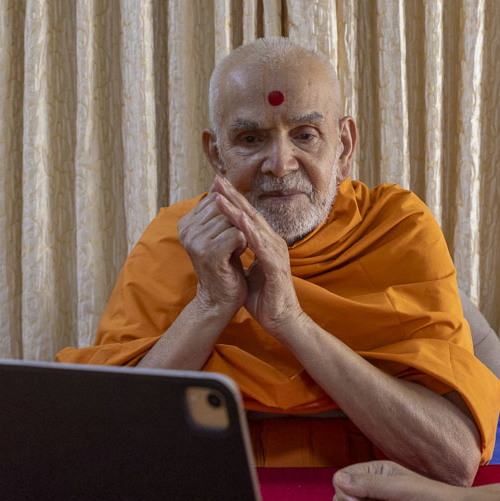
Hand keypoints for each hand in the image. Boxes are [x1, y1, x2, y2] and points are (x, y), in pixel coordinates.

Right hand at [177, 193, 249, 319]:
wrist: (221, 300)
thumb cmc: (225, 266)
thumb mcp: (219, 234)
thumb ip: (218, 209)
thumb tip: (219, 180)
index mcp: (186, 222)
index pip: (217, 199)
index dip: (232, 213)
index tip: (228, 234)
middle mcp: (186, 229)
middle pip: (226, 207)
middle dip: (238, 223)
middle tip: (233, 244)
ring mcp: (195, 240)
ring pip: (234, 220)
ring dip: (242, 235)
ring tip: (234, 251)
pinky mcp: (209, 252)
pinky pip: (238, 234)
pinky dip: (244, 244)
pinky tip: (237, 255)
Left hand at [210, 177, 305, 338]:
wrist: (281, 322)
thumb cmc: (266, 299)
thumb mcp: (249, 274)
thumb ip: (242, 259)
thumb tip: (228, 250)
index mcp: (267, 245)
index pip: (248, 218)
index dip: (233, 202)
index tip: (217, 187)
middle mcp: (273, 244)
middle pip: (253, 214)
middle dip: (234, 196)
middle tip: (219, 178)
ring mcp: (277, 254)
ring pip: (256, 226)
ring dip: (239, 209)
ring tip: (222, 194)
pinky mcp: (277, 267)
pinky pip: (263, 246)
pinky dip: (251, 232)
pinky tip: (240, 221)